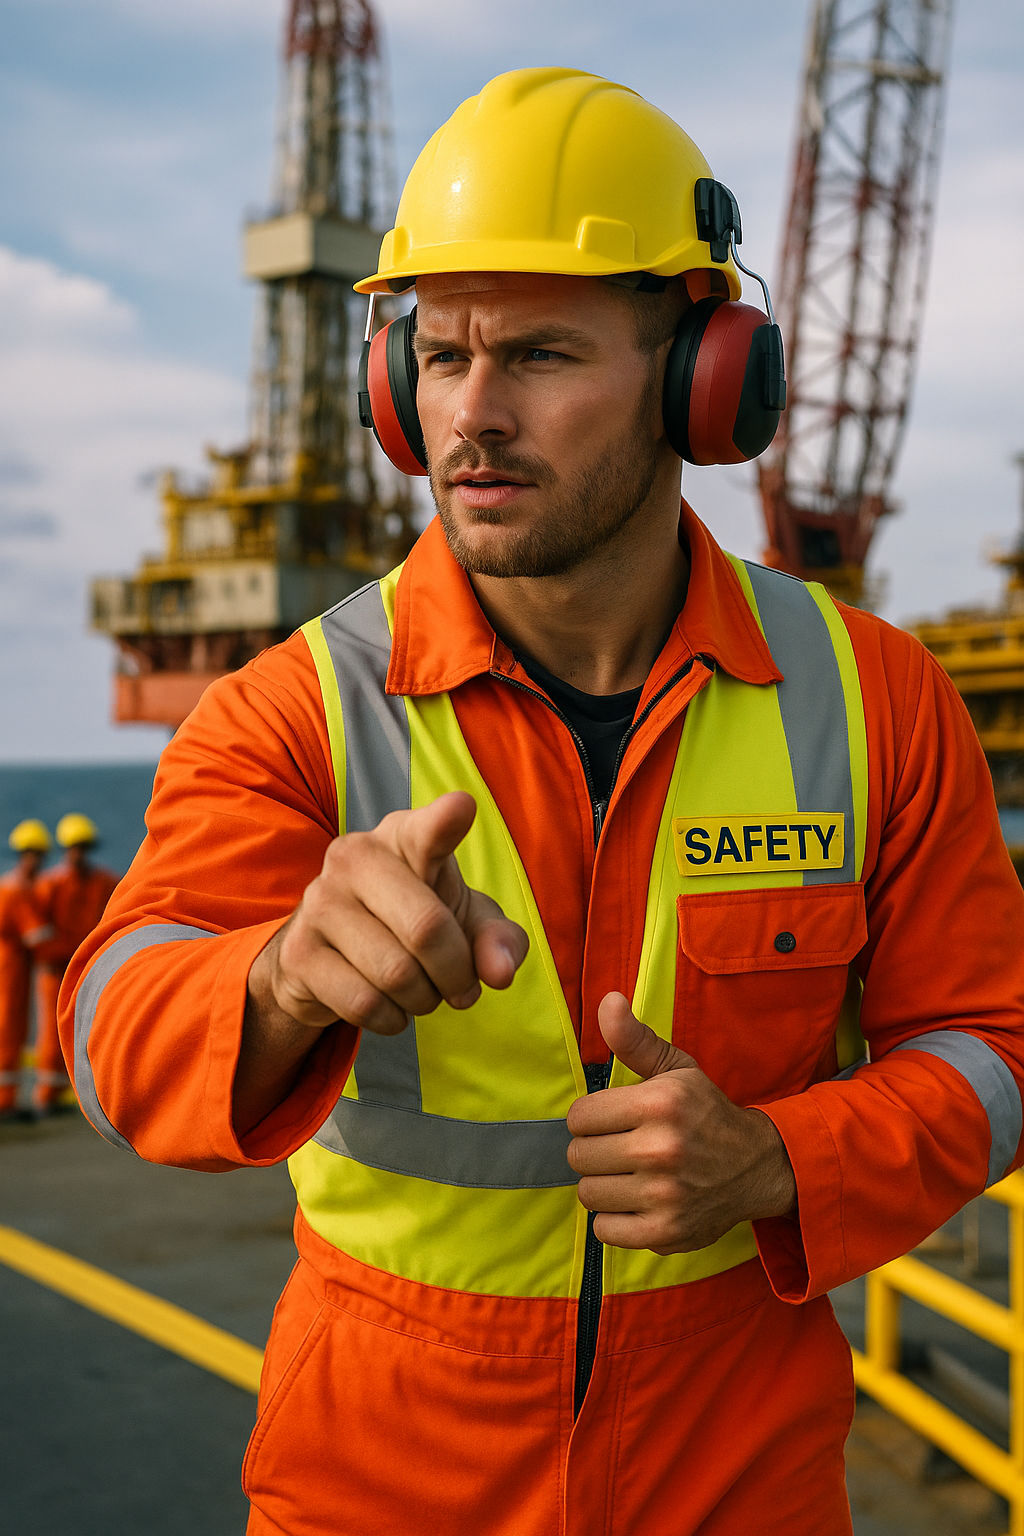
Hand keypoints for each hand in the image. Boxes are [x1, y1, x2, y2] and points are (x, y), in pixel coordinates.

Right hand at [251, 791, 528, 1034]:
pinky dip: (391, 1018)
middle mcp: (354, 856)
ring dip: (423, 999)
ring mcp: (319, 902)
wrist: (331, 957)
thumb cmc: (413, 922)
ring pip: (396, 974)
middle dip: (455, 972)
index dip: (445, 821)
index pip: (426, 829)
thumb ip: (497, 940)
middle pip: (427, 929)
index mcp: (403, 837)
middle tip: (459, 985)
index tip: (461, 809)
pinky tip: (388, 1005)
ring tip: (419, 990)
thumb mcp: (465, 923)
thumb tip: (499, 972)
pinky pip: (365, 1004)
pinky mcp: (298, 952)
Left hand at [566, 992, 795, 1253]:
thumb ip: (634, 1039)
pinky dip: (614, 1219)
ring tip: (629, 1175)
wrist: (757, 1166)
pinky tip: (636, 1202)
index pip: (579, 1116)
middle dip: (594, 1150)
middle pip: (578, 1156)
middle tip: (620, 1148)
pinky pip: (604, 1230)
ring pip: (587, 1193)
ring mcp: (664, 1195)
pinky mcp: (666, 1233)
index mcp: (659, 1103)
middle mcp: (660, 1149)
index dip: (591, 1117)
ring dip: (603, 1185)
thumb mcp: (675, 1069)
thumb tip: (608, 1001)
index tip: (612, 1120)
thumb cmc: (706, 1113)